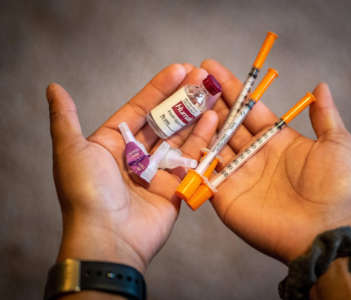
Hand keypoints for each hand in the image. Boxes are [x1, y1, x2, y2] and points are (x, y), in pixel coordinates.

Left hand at [47, 64, 217, 272]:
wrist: (108, 238)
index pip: (139, 109)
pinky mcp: (174, 187)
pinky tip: (213, 119)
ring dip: (195, 114)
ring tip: (211, 92)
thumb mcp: (72, 150)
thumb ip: (65, 118)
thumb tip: (53, 88)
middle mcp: (135, 156)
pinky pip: (191, 160)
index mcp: (112, 144)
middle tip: (201, 76)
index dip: (159, 89)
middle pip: (163, 121)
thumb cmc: (87, 192)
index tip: (179, 69)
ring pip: (179, 137)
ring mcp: (156, 172)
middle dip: (182, 98)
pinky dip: (202, 140)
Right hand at [201, 59, 350, 262]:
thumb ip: (325, 117)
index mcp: (276, 140)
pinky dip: (194, 155)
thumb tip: (320, 86)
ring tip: (182, 100)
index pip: (248, 108)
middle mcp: (254, 154)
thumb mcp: (338, 145)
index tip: (211, 67)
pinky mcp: (224, 194)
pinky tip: (181, 135)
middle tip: (190, 80)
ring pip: (213, 143)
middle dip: (209, 101)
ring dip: (198, 123)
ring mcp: (238, 174)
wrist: (325, 231)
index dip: (231, 88)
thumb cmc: (336, 188)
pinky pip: (205, 171)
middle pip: (227, 122)